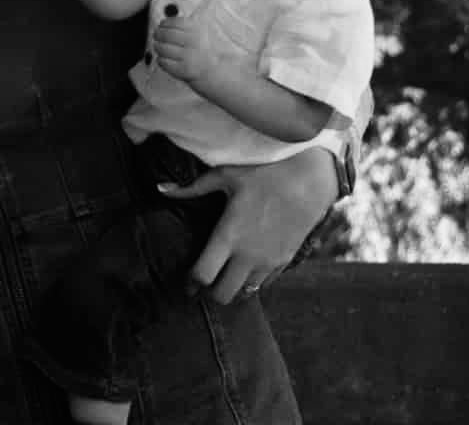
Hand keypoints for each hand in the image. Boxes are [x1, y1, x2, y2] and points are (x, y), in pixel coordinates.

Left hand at [151, 15, 212, 82]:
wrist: (217, 72)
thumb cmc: (207, 51)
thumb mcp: (204, 33)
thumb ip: (187, 26)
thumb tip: (164, 22)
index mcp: (199, 30)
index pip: (175, 22)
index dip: (165, 23)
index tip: (162, 25)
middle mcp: (194, 42)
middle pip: (166, 34)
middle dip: (158, 34)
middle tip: (156, 35)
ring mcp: (189, 56)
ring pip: (163, 48)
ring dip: (157, 47)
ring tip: (158, 47)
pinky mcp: (184, 69)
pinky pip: (164, 62)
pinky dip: (160, 60)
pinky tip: (163, 59)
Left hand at [159, 146, 336, 303]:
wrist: (309, 180)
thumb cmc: (262, 174)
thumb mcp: (223, 176)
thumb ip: (190, 187)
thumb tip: (159, 188)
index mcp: (228, 235)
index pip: (203, 274)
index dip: (190, 283)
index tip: (185, 283)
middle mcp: (247, 254)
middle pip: (222, 294)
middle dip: (209, 292)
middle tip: (202, 284)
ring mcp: (268, 261)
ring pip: (244, 293)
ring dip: (231, 289)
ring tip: (222, 279)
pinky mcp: (284, 261)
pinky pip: (264, 284)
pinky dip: (251, 282)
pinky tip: (244, 271)